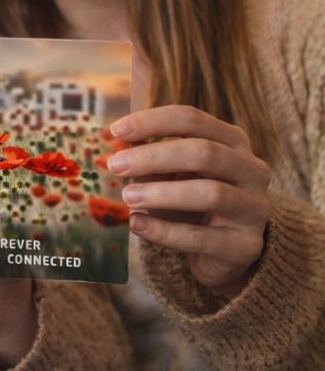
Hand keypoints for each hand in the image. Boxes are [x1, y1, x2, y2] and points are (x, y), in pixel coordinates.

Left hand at [105, 105, 270, 294]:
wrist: (224, 251)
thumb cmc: (191, 200)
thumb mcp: (171, 174)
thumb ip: (150, 159)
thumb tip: (118, 147)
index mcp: (233, 142)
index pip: (193, 120)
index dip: (153, 121)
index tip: (116, 131)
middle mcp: (252, 171)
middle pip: (204, 153)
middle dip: (154, 157)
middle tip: (116, 166)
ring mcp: (255, 209)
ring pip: (211, 193)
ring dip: (162, 193)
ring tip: (127, 197)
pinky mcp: (246, 245)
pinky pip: (202, 237)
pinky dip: (164, 231)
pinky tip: (136, 224)